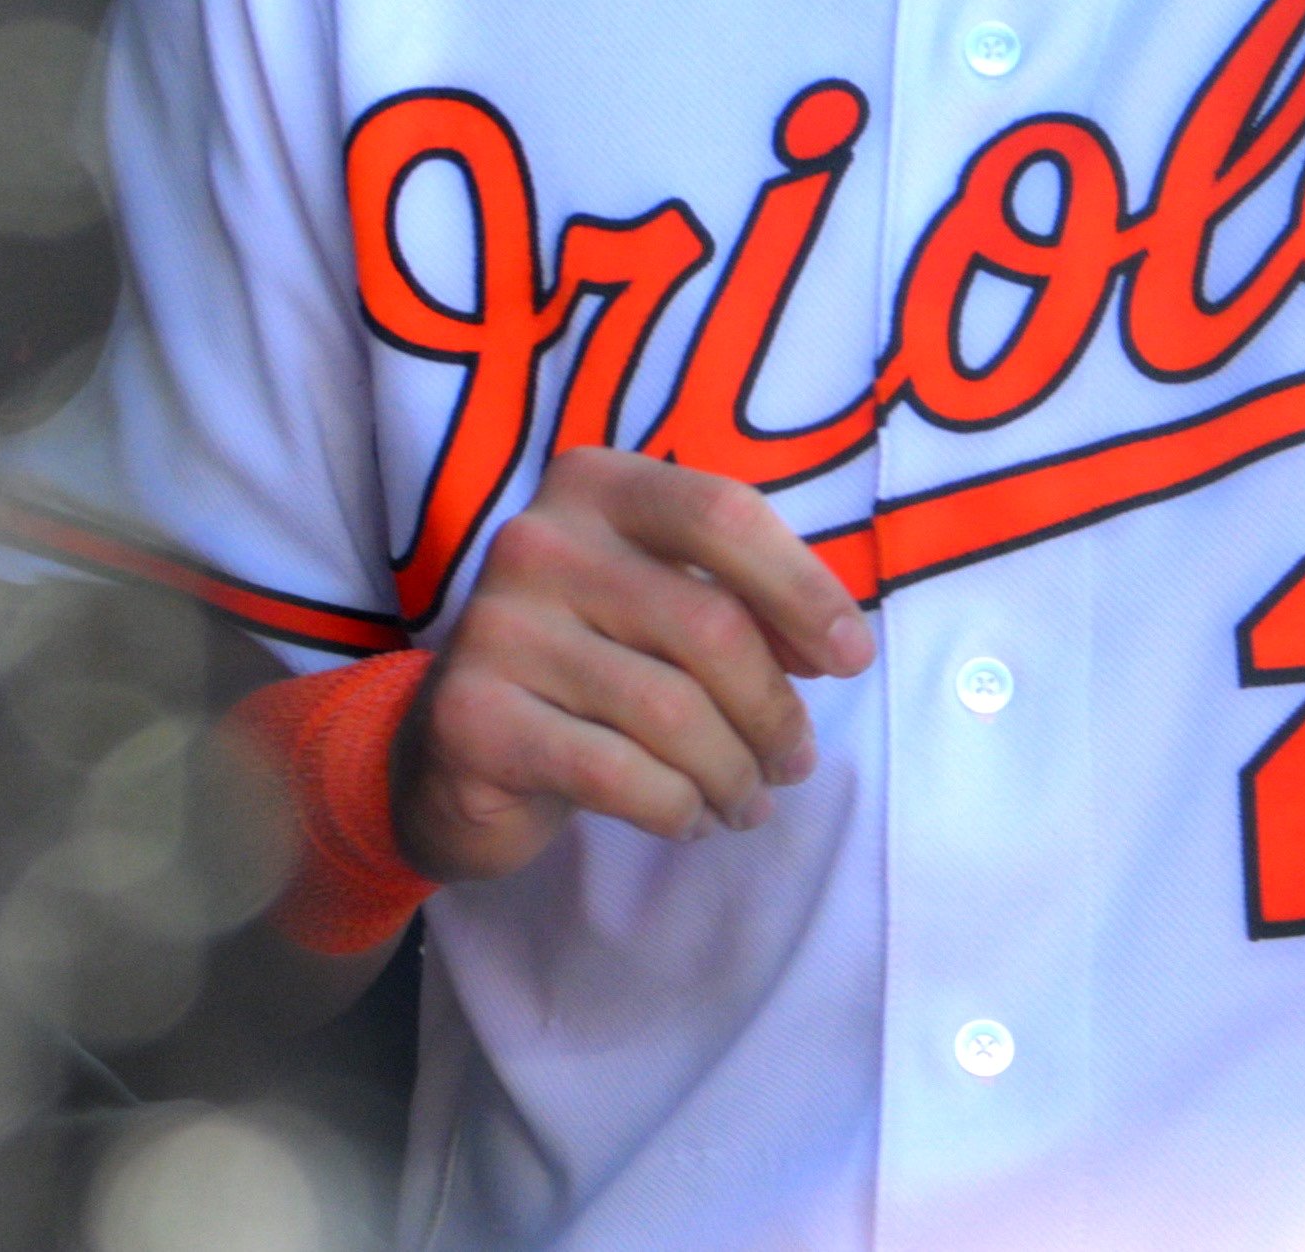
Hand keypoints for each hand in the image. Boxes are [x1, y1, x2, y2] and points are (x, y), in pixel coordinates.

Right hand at [391, 447, 875, 882]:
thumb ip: (747, 602)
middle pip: (707, 623)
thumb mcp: (667, 606)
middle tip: (794, 762)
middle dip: (773, 709)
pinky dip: (675, 807)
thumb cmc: (593, 663)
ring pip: (669, 711)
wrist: (450, 753)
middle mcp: (536, 539)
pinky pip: (615, 773)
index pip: (724, 514)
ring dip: (732, 771)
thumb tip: (840, 646)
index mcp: (595, 486)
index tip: (853, 657)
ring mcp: (496, 627)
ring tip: (746, 799)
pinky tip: (689, 819)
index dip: (803, 588)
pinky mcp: (472, 719)